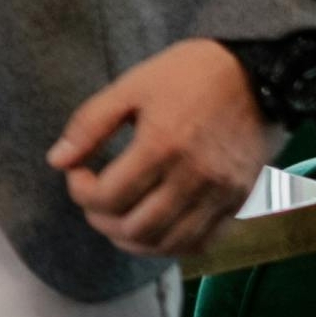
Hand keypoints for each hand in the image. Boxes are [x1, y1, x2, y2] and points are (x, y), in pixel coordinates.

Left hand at [47, 39, 283, 260]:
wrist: (259, 71)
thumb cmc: (190, 73)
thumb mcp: (132, 85)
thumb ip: (91, 123)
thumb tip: (57, 161)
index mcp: (162, 145)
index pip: (108, 197)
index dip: (80, 192)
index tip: (78, 173)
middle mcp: (194, 178)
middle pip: (135, 228)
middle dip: (101, 220)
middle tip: (94, 200)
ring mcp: (221, 196)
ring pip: (168, 245)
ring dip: (133, 240)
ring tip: (118, 218)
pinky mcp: (240, 202)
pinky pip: (202, 244)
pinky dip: (172, 246)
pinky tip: (155, 228)